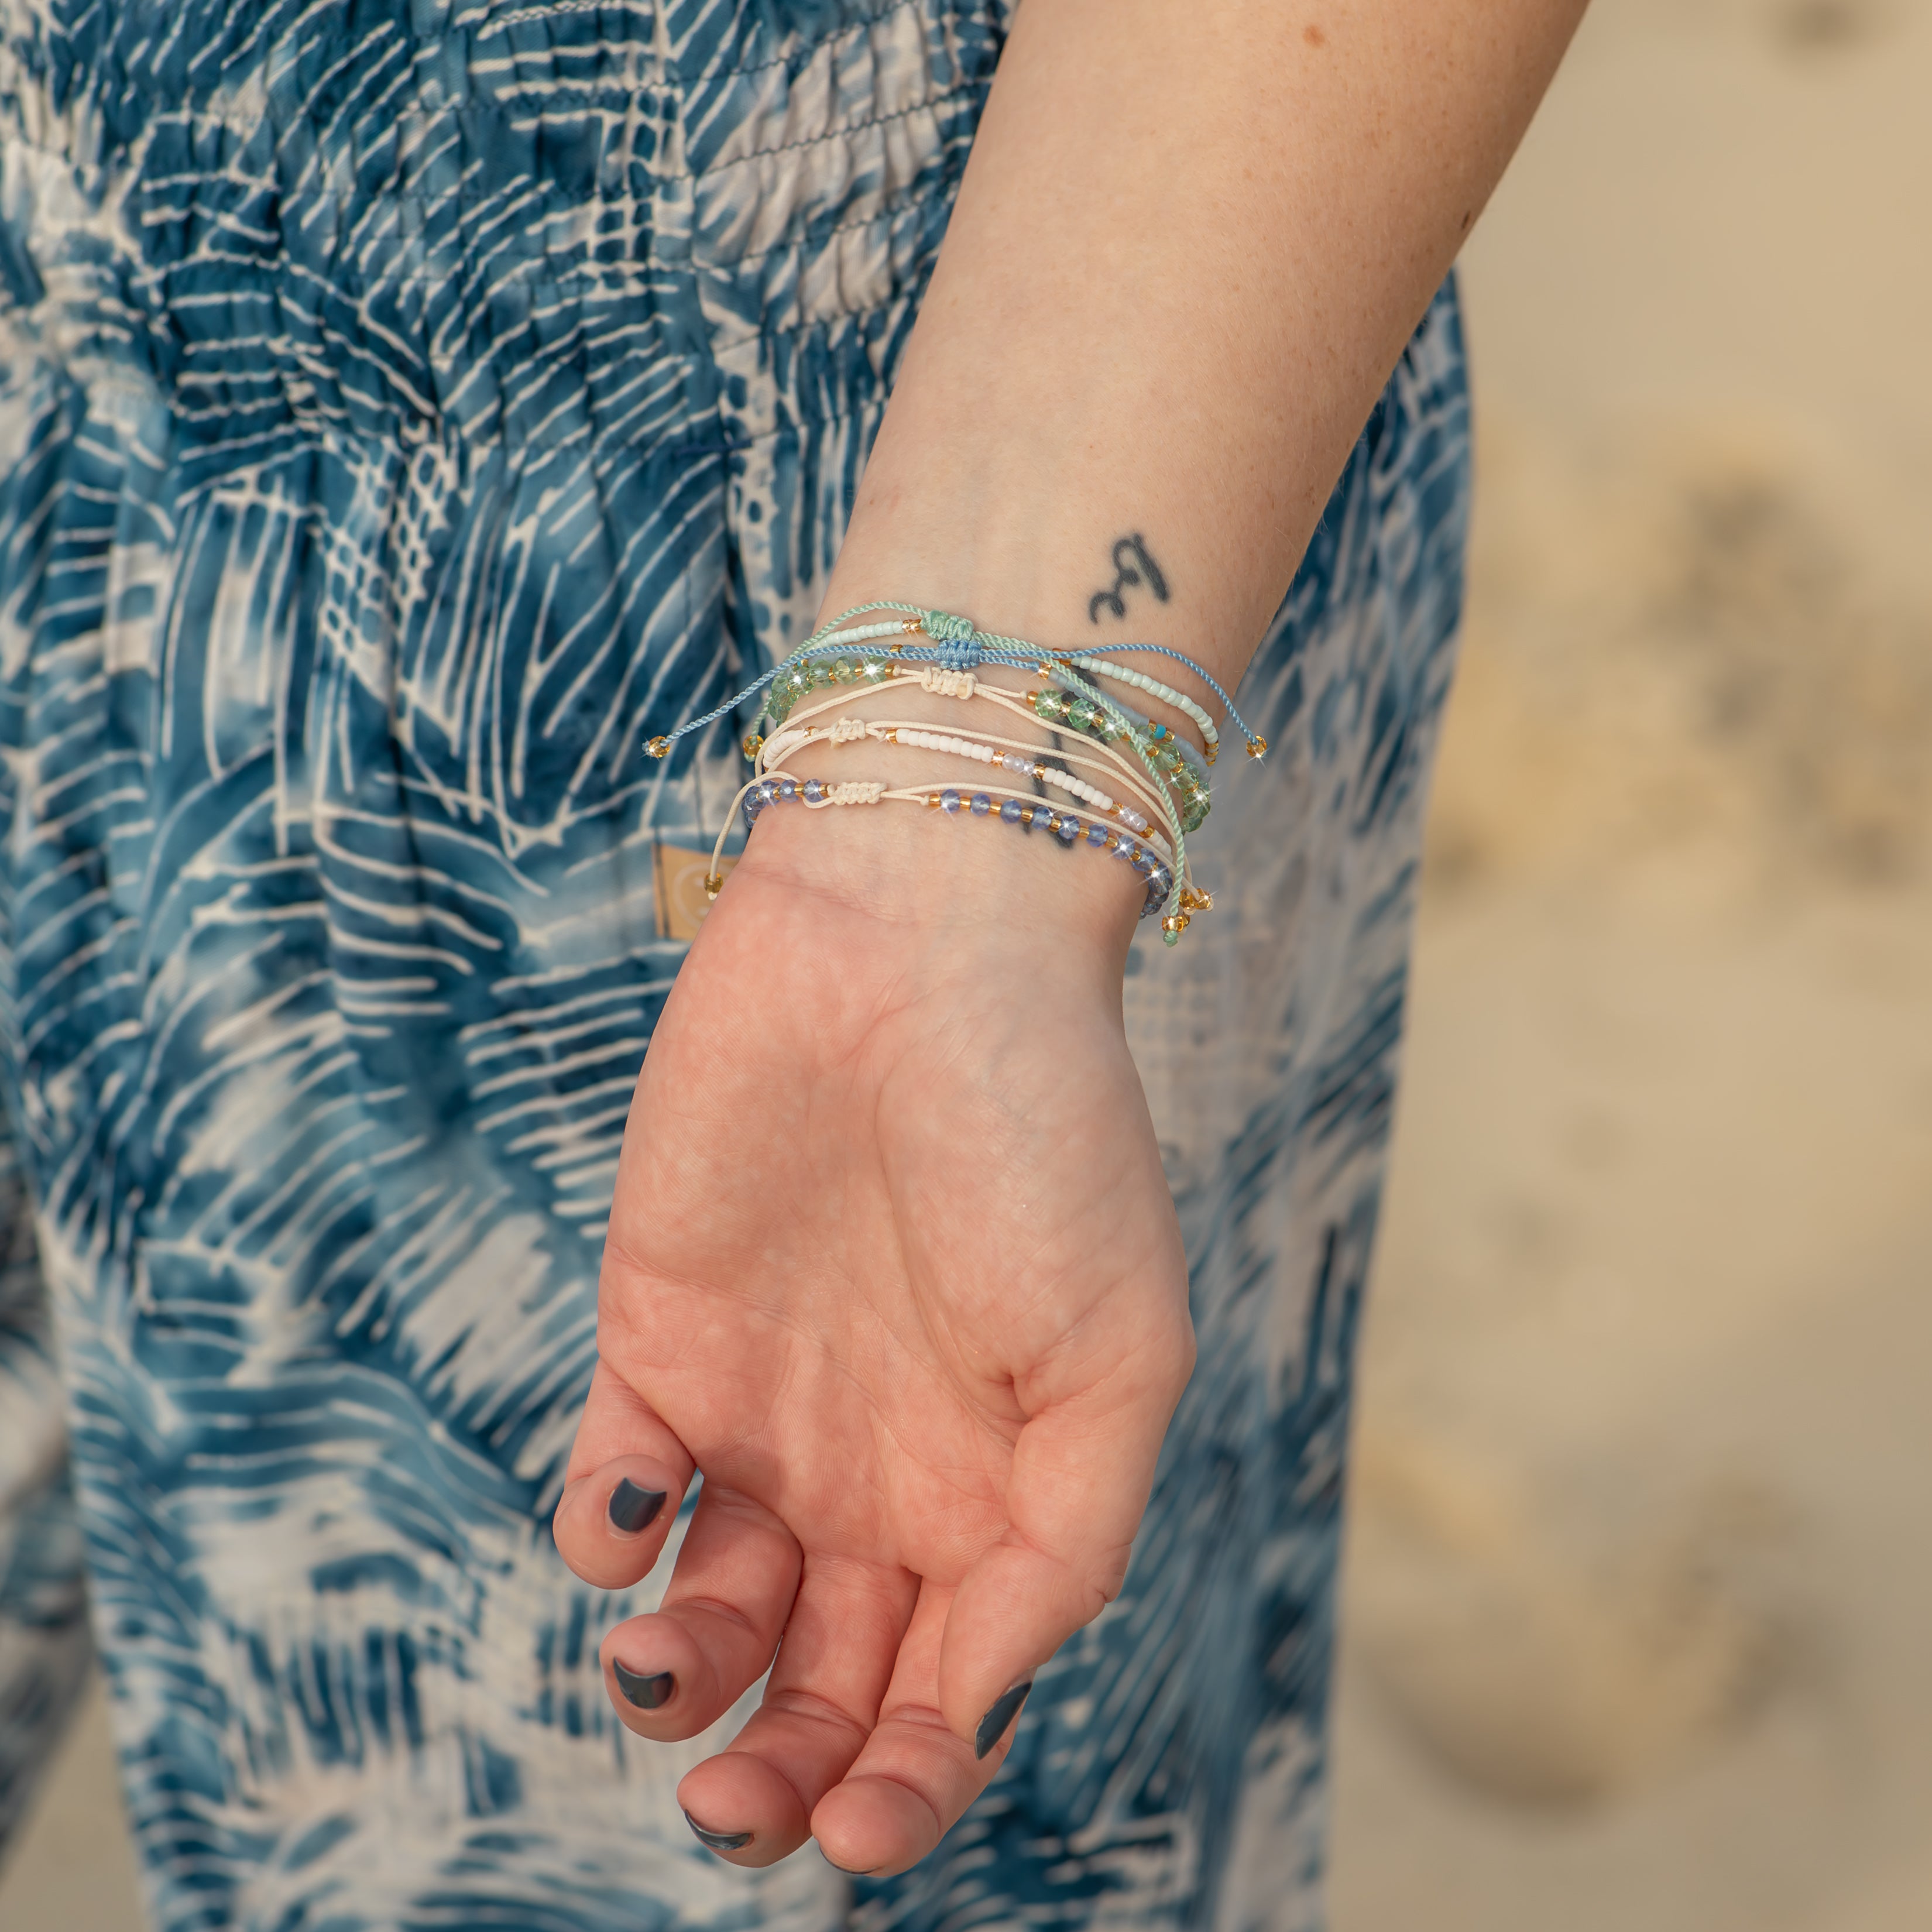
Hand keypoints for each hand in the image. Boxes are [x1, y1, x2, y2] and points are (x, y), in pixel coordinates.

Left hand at [551, 798, 1193, 1875]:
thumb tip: (970, 1700)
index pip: (944, 1692)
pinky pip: (613, 1488)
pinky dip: (601, 1538)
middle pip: (819, 1682)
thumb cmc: (1044, 1134)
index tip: (864, 1831)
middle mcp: (881, 1472)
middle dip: (780, 1775)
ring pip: (706, 1613)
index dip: (907, 1783)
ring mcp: (767, 1413)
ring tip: (660, 1670)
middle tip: (739, 1812)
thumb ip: (1060, 1540)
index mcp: (1000, 1491)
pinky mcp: (660, 1341)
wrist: (915, 946)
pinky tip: (627, 1523)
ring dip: (678, 1682)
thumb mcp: (1118, 1353)